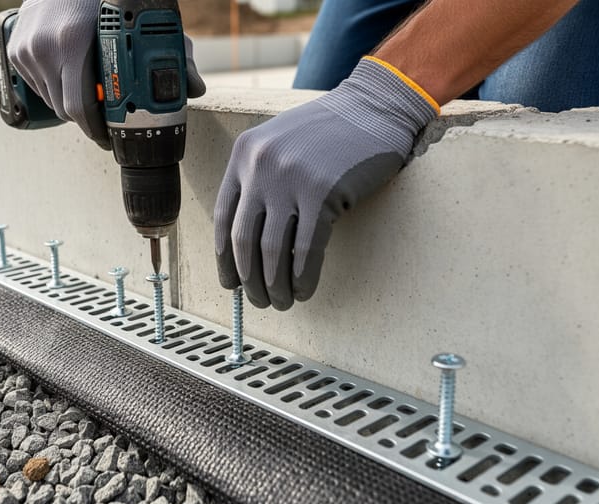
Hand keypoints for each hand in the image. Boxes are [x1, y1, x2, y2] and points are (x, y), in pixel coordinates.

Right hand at [6, 0, 205, 149]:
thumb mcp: (140, 21)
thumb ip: (173, 55)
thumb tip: (195, 89)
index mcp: (74, 42)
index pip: (81, 108)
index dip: (97, 130)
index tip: (110, 137)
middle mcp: (45, 47)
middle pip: (67, 111)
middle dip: (88, 120)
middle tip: (105, 120)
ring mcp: (27, 50)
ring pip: (51, 102)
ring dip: (71, 105)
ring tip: (89, 93)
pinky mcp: (17, 51)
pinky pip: (37, 88)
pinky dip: (54, 90)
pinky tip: (69, 77)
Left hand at [214, 57, 437, 309]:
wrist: (375, 107)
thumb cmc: (330, 133)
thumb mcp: (280, 144)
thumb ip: (260, 180)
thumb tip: (248, 245)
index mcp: (244, 154)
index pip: (223, 217)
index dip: (224, 258)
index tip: (230, 283)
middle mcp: (260, 165)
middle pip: (243, 239)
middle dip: (249, 279)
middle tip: (259, 301)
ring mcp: (290, 178)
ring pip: (271, 250)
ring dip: (274, 285)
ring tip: (282, 302)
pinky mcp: (322, 192)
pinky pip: (305, 249)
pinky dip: (302, 277)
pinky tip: (305, 290)